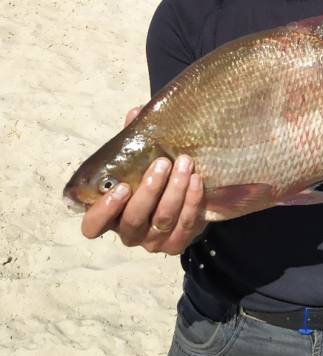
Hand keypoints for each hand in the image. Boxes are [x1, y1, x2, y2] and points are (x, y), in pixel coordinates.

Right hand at [80, 107, 206, 254]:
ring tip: (185, 163)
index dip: (103, 211)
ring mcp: (153, 241)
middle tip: (163, 162)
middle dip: (149, 190)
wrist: (187, 187)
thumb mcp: (142, 153)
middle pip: (133, 221)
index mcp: (111, 213)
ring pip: (162, 222)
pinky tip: (197, 180)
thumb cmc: (155, 169)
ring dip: (174, 191)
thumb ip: (134, 137)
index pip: (92, 226)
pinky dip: (192, 202)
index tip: (122, 187)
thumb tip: (136, 113)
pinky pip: (185, 226)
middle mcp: (129, 232)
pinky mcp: (178, 242)